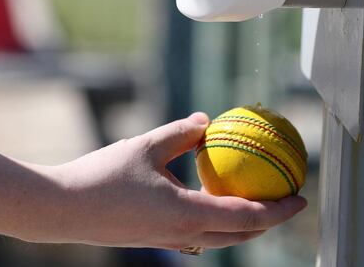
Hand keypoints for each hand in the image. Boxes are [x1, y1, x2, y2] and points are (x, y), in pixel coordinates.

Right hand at [34, 112, 306, 248]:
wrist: (61, 209)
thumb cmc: (102, 175)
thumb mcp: (147, 145)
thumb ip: (182, 133)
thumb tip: (208, 121)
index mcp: (188, 214)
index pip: (248, 217)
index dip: (279, 209)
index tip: (302, 197)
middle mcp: (184, 235)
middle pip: (241, 235)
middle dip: (270, 220)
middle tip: (287, 198)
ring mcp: (169, 242)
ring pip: (220, 238)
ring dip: (245, 224)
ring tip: (258, 201)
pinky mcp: (155, 240)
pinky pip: (199, 234)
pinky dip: (218, 222)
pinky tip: (213, 200)